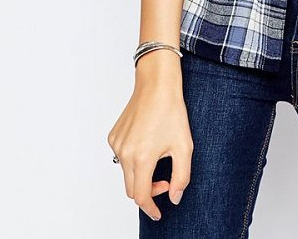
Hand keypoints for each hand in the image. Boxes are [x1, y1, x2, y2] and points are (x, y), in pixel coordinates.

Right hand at [108, 74, 192, 221]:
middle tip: (165, 182)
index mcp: (142, 158)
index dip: (151, 208)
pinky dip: (133, 160)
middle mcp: (124, 153)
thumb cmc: (172, 111)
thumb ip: (181, 177)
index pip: (141, 196)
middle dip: (148, 191)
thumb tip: (174, 197)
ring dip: (141, 174)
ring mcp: (117, 144)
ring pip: (126, 173)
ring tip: (158, 156)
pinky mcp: (113, 136)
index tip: (158, 212)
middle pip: (131, 188)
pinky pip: (121, 157)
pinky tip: (147, 144)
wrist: (156, 84)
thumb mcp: (184, 146)